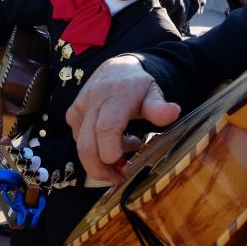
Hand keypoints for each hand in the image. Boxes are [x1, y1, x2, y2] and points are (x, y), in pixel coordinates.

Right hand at [66, 55, 181, 182]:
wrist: (116, 68)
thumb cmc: (137, 85)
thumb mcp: (153, 93)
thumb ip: (159, 107)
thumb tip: (174, 112)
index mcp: (115, 97)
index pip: (106, 130)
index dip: (112, 153)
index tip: (126, 167)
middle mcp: (93, 102)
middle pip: (87, 147)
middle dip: (102, 170)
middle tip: (119, 177)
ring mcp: (80, 109)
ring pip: (82, 147)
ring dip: (100, 159)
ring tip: (122, 152)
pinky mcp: (72, 115)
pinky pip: (79, 141)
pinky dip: (94, 149)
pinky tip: (109, 142)